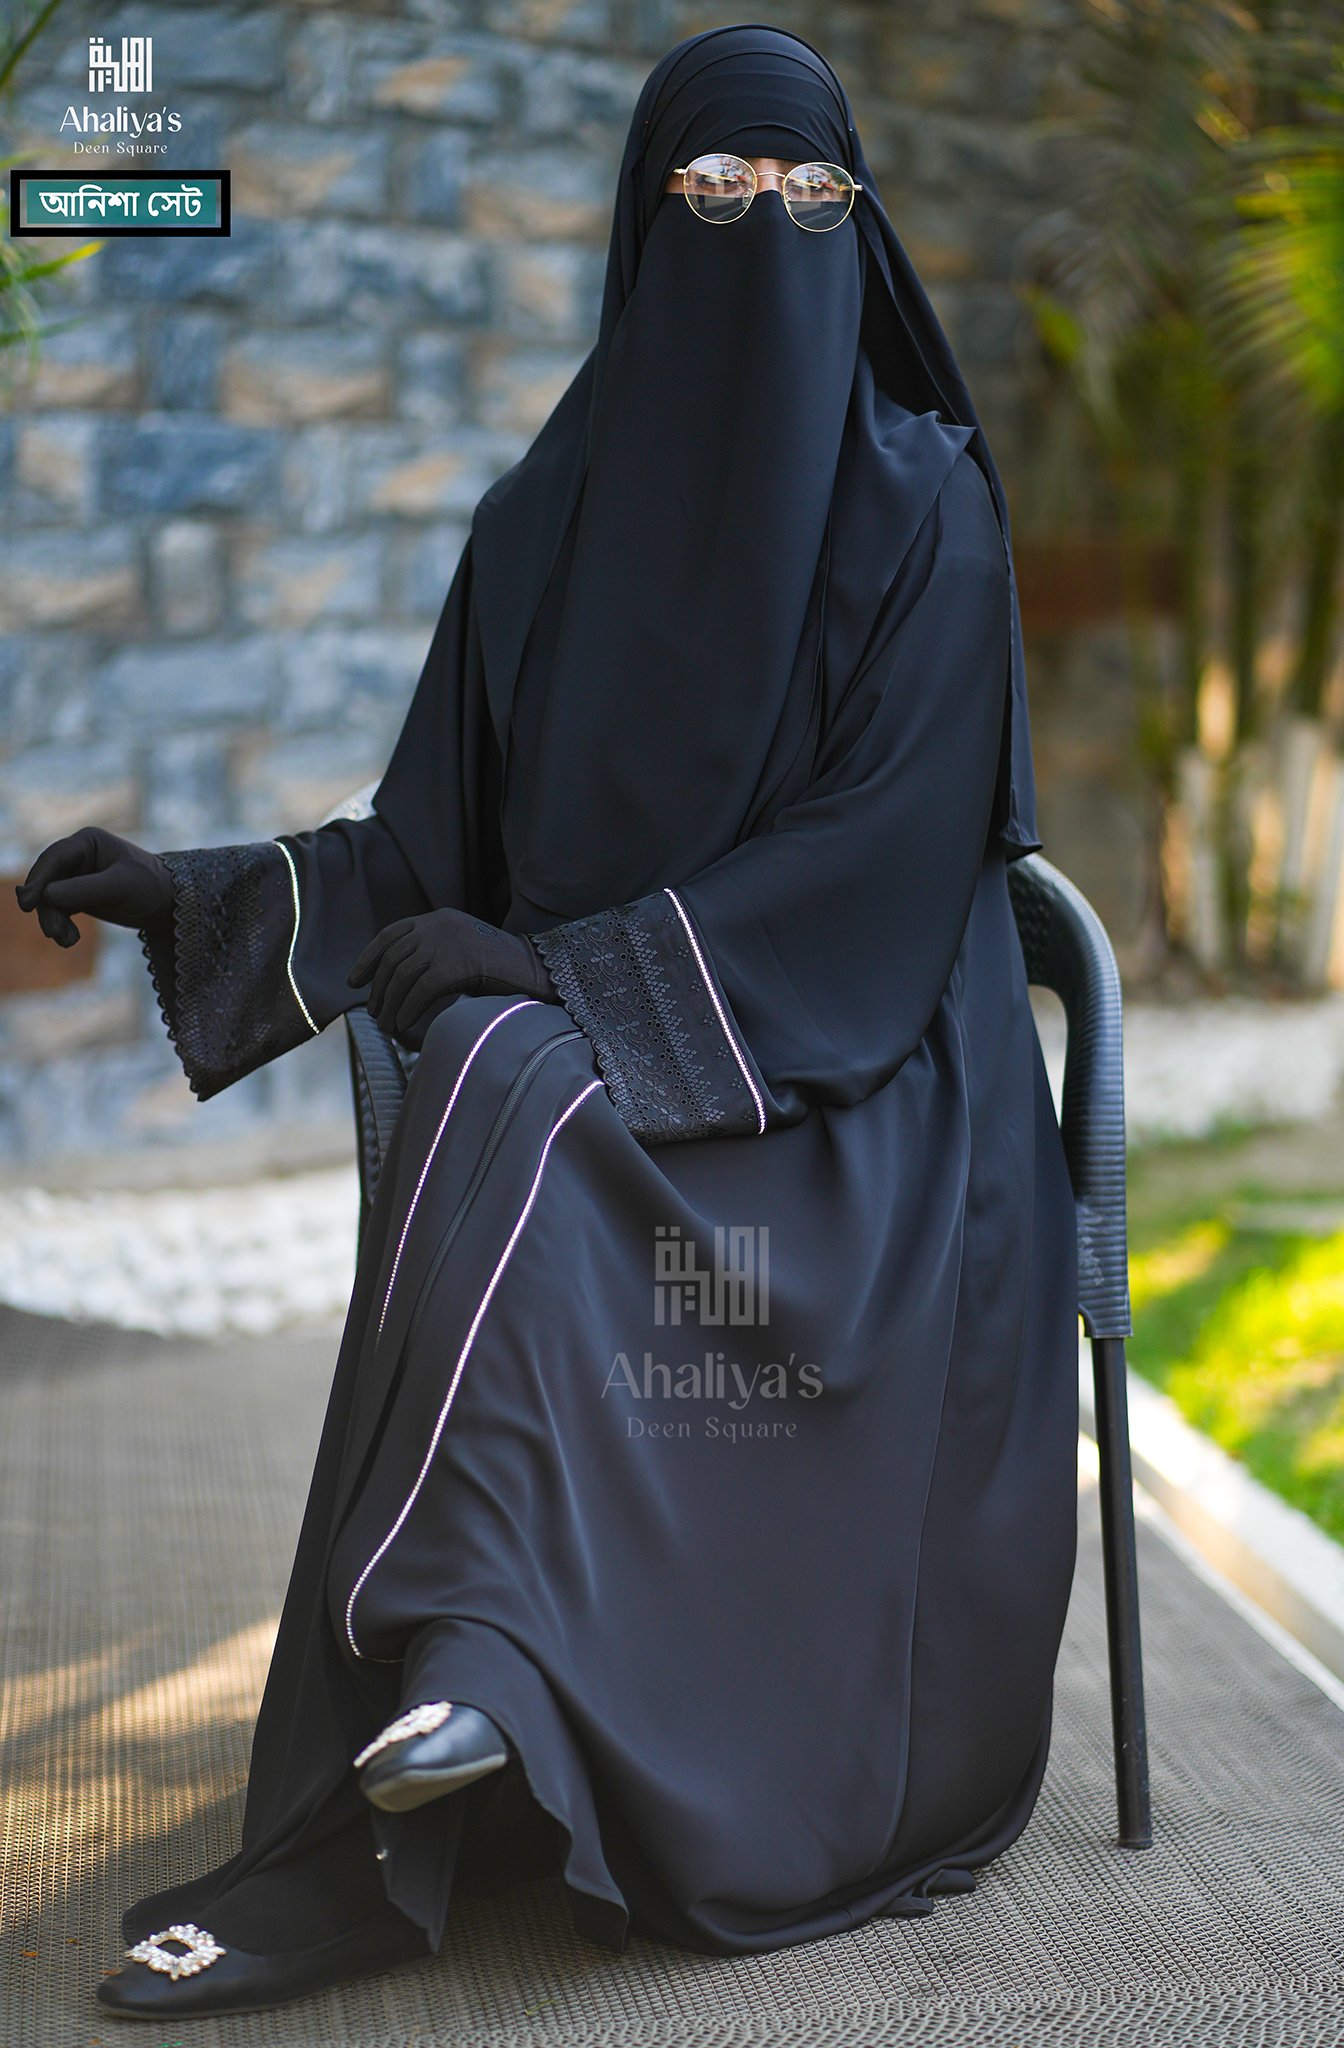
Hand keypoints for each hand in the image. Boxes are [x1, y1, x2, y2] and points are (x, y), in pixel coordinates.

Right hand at [15, 826, 172, 947]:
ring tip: (67, 940)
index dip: (38, 879)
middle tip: (53, 933)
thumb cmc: (150, 886)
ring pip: (50, 899)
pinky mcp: (77, 895)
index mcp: (87, 841)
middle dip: (47, 907)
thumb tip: (47, 896)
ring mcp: (75, 876)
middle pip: (47, 880)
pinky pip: (59, 910)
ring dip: (54, 920)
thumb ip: (85, 890)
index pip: (54, 858)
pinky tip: (69, 940)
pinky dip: (61, 925)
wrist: (167, 903)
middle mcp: (77, 856)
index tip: (26, 903)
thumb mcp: (121, 887)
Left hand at [346, 907, 555, 1039]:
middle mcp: (438, 926)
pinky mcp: (458, 964)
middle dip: (378, 990)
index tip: (355, 981)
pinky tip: (404, 1024)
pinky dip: (408, 1009)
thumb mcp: (460, 952)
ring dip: (390, 1004)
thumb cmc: (500, 969)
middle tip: (374, 1013)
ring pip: (403, 976)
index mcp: (437, 919)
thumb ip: (432, 956)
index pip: (390, 935)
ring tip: (386, 1026)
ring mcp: (448, 943)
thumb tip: (396, 983)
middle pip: (393, 959)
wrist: (534, 970)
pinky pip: (421, 990)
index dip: (368, 958)